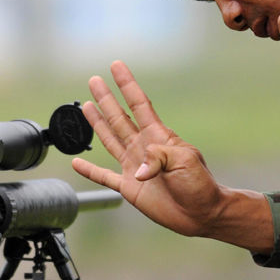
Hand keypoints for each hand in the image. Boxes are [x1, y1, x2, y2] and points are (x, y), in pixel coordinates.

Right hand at [72, 61, 225, 236]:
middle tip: (94, 80)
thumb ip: (158, 157)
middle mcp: (143, 148)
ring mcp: (134, 166)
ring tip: (86, 106)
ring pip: (110, 139)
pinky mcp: (129, 187)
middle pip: (119, 117)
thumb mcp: (185, 162)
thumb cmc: (200, 185)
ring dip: (98, 123)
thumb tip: (136, 169)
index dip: (127, 84)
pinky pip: (104, 177)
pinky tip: (77, 163)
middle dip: (106, 98)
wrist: (201, 213)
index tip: (116, 66)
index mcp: (159, 137)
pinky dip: (90, 171)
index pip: (139, 104)